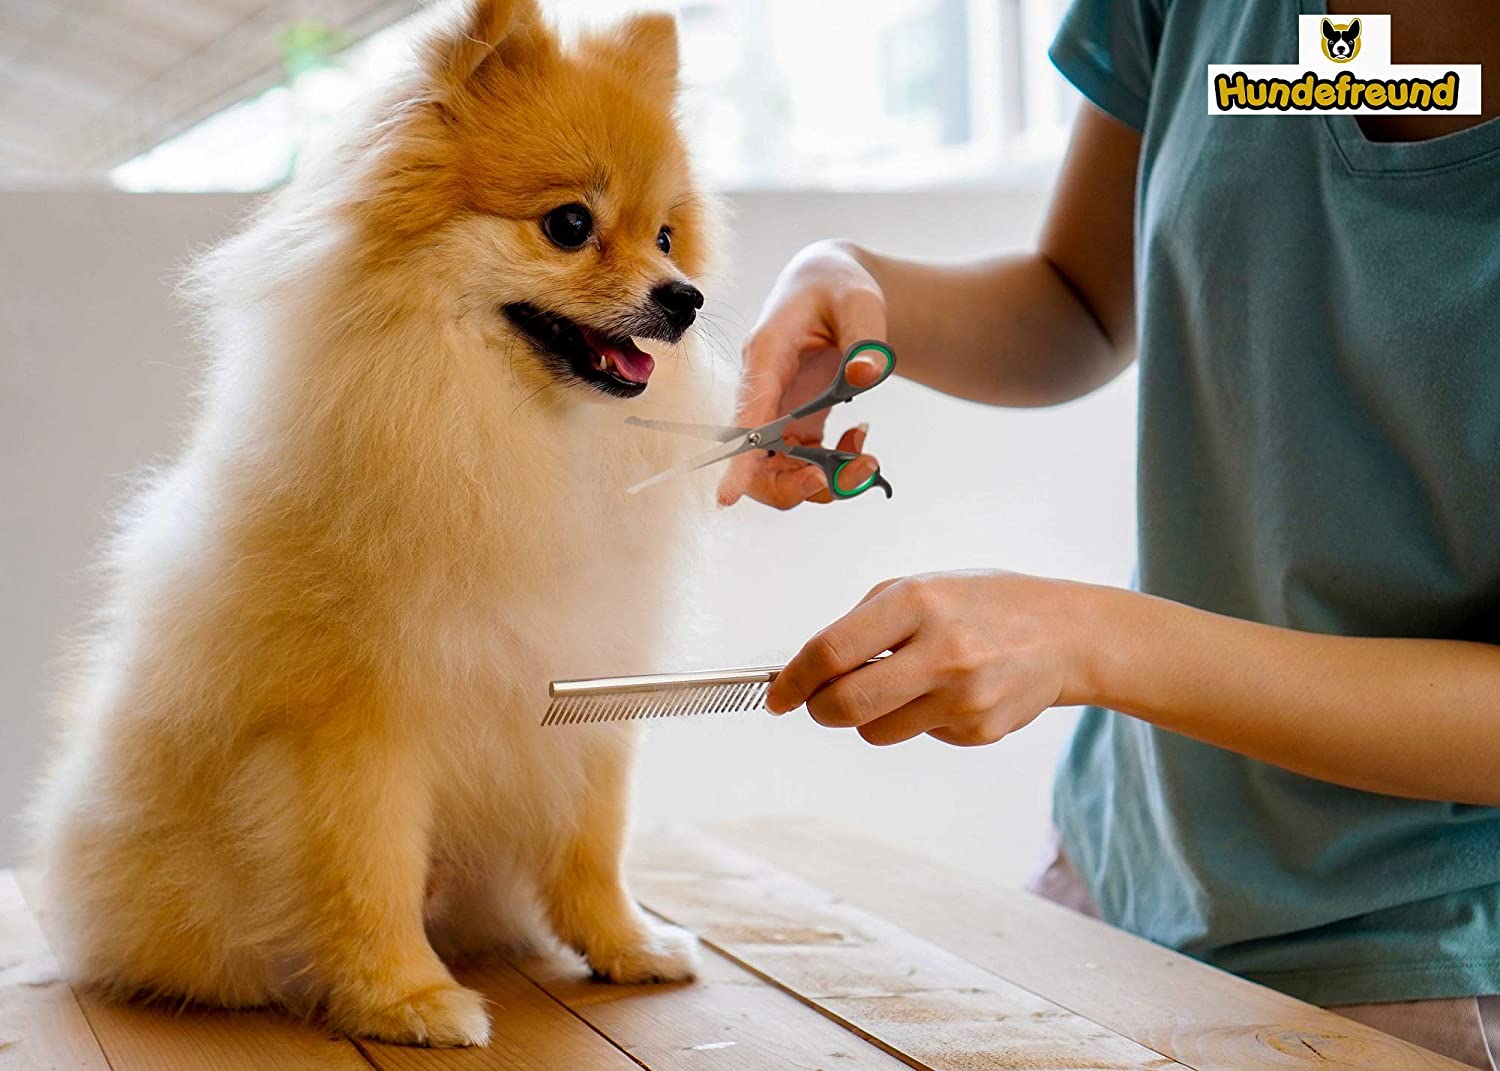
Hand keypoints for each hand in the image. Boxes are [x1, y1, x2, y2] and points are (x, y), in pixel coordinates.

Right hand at [719, 240, 889, 508]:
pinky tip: (860, 438)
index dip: (736, 460)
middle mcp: (763, 392)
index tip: (725, 497)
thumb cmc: (838, 289)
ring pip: (781, 473)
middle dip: (796, 484)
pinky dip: (837, 468)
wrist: (834, 289)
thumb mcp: (859, 301)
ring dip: (826, 482)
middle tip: (852, 470)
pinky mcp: (795, 426)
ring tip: (868, 458)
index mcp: (765, 357)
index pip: (746, 416)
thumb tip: (868, 375)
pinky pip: (806, 466)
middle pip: (754, 462)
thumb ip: (865, 338)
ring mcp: (778, 415)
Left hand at [766, 571, 1095, 746]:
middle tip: (818, 703)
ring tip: (903, 684)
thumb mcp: (921, 587)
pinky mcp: (981, 730)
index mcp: (917, 602)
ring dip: (870, 715)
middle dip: (819, 709)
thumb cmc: (980, 605)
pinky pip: (918, 736)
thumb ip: (863, 623)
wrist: (1065, 634)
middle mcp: (942, 650)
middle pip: (846, 705)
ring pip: (876, 731)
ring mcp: (964, 696)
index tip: (778, 695)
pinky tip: (949, 692)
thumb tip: (808, 671)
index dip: (794, 680)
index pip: (832, 652)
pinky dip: (918, 719)